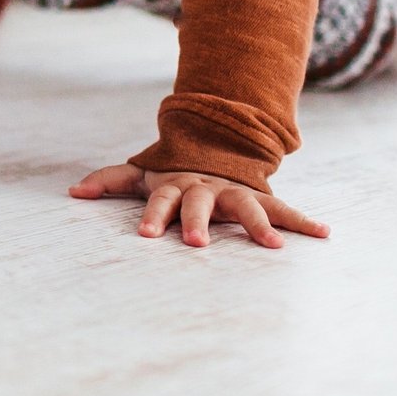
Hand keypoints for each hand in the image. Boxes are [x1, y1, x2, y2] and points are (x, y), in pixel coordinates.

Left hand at [68, 163, 331, 249]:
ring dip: (259, 225)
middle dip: (197, 222)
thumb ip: (109, 180)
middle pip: (200, 203)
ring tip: (274, 247)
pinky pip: (284, 210)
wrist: (217, 148)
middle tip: (194, 244)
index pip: (160, 199)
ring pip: (248, 206)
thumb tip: (72, 192)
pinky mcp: (261, 198)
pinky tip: (324, 234)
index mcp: (176, 183)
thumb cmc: (173, 173)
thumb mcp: (142, 174)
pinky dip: (303, 221)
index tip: (144, 235)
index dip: (152, 215)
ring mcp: (236, 192)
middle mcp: (207, 187)